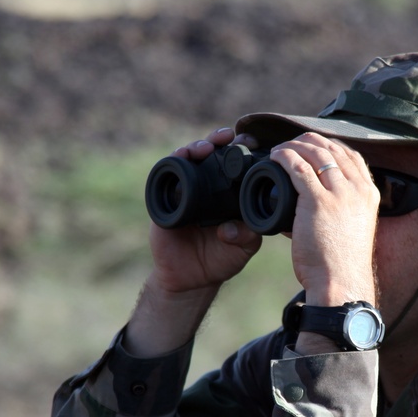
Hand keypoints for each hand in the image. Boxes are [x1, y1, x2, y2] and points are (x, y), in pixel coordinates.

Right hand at [124, 128, 261, 356]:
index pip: (236, 163)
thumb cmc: (220, 260)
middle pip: (212, 153)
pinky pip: (166, 176)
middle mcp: (208, 186)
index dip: (242, 149)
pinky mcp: (165, 199)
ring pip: (189, 158)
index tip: (252, 142)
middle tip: (228, 136)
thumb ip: (246, 236)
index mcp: (230, 193)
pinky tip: (181, 157)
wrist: (190, 279)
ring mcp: (185, 190)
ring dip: (196, 147)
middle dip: (219, 140)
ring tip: (206, 147)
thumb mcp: (243, 248)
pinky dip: (174, 162)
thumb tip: (232, 227)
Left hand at [269, 133, 378, 307]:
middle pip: (332, 148)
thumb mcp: (351, 230)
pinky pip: (298, 168)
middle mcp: (358, 189)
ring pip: (315, 153)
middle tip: (289, 145)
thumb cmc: (341, 265)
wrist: (342, 285)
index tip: (310, 147)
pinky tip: (274, 157)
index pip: (351, 156)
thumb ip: (337, 212)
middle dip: (308, 141)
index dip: (328, 146)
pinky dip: (284, 158)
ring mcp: (340, 194)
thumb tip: (306, 202)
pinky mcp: (318, 202)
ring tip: (278, 150)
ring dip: (293, 146)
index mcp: (369, 194)